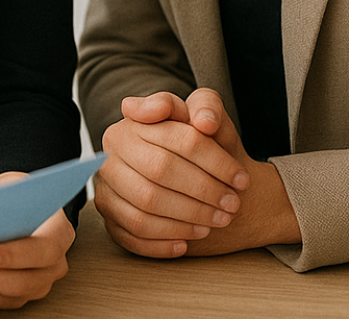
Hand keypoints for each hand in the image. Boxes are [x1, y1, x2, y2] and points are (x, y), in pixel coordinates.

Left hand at [0, 172, 73, 309]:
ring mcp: (35, 285)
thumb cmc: (12, 196)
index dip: (14, 255)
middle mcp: (52, 266)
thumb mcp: (2, 184)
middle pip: (21, 281)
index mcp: (58, 233)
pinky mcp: (12, 296)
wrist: (12, 208)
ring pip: (2, 296)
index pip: (43, 250)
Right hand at [95, 89, 299, 256]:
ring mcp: (107, 188)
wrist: (191, 177)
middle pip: (159, 174)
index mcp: (132, 124)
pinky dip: (162, 243)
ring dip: (187, 220)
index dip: (214, 161)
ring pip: (144, 208)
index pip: (176, 141)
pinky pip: (132, 235)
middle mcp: (111, 155)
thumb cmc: (198, 147)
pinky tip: (187, 242)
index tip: (241, 178)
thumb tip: (202, 121)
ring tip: (216, 222)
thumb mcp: (206, 116)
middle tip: (232, 205)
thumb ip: (206, 105)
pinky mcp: (110, 219)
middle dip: (203, 192)